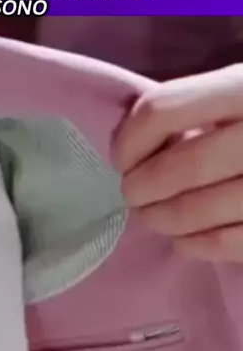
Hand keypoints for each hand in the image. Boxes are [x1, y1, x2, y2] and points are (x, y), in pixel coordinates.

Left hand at [114, 65, 242, 261]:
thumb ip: (203, 103)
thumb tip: (140, 140)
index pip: (165, 110)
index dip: (131, 138)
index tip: (122, 157)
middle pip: (183, 166)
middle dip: (143, 187)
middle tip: (132, 194)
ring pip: (202, 210)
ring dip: (163, 219)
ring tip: (153, 218)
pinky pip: (229, 243)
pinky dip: (196, 246)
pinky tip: (184, 241)